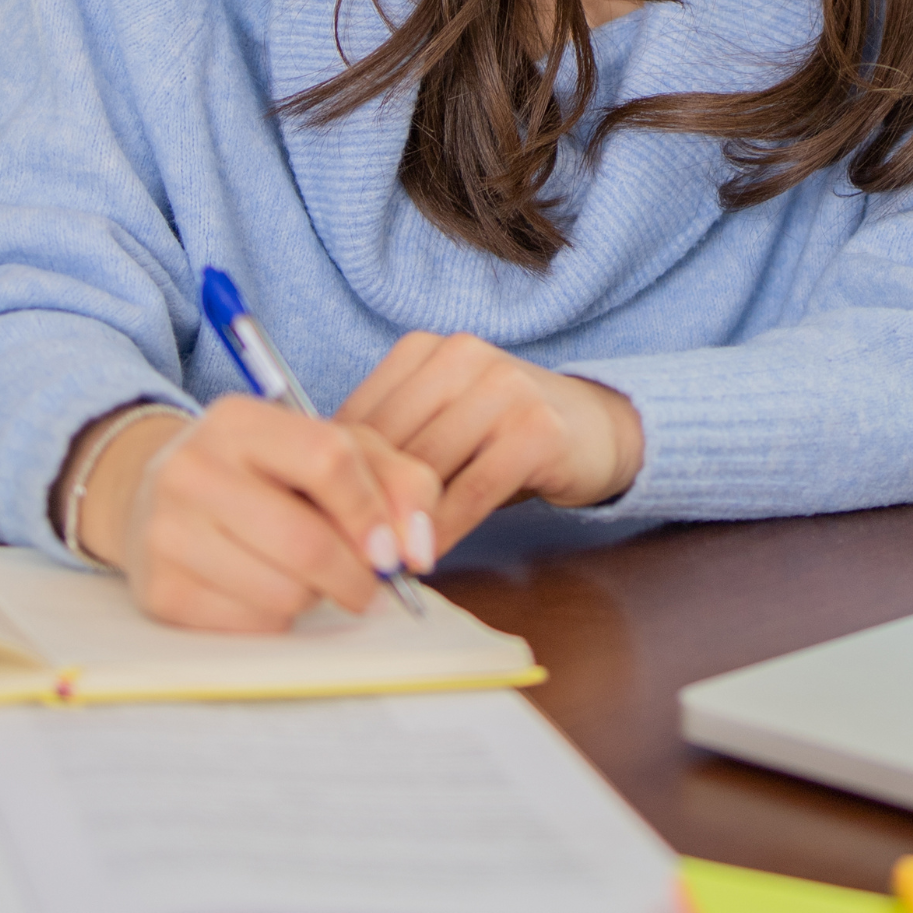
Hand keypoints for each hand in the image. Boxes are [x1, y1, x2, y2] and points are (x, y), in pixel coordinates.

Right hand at [60, 397, 442, 632]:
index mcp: (239, 421)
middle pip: (307, 544)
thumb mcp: (331, 451)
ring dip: (314, 598)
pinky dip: (277, 620)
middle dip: (356, 577)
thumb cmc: (265, 477)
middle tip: (368, 585)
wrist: (154, 501)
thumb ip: (397, 482)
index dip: (372, 513)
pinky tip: (265, 593)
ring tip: (304, 577)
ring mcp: (167, 532)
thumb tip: (417, 550)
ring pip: (283, 594)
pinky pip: (252, 627)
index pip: (327, 459)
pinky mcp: (159, 591)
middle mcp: (191, 468)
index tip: (393, 551)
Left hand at [338, 333, 643, 550]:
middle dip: (364, 505)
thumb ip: (390, 445)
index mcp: (424, 349)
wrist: (597, 428)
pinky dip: (443, 529)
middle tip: (340, 555)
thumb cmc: (502, 436)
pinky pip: (472, 491)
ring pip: (427, 468)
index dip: (335, 477)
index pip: (360, 416)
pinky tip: (426, 557)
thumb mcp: (440, 424)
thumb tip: (314, 495)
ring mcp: (504, 387)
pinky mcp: (537, 429)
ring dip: (400, 524)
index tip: (315, 523)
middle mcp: (462, 356)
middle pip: (390, 443)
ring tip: (379, 563)